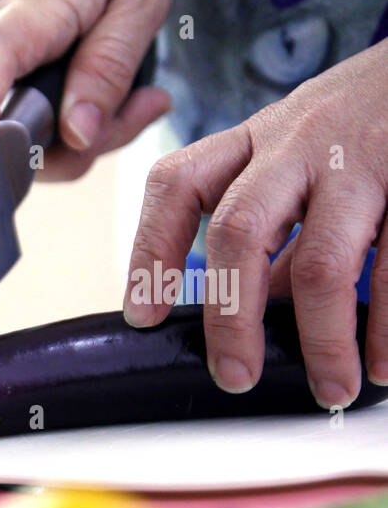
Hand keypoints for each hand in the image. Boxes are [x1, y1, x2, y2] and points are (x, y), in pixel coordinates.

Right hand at [0, 0, 172, 180]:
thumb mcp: (137, 0)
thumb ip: (109, 65)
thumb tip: (77, 134)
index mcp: (24, 8)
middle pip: (18, 131)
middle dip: (84, 141)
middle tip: (145, 105)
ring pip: (31, 148)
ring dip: (90, 138)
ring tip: (135, 99)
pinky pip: (34, 139)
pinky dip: (78, 132)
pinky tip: (107, 102)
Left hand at [125, 40, 387, 407]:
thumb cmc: (363, 121)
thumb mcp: (301, 157)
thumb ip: (273, 232)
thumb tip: (254, 318)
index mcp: (255, 140)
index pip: (178, 186)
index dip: (152, 251)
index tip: (143, 316)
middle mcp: (298, 143)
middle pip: (240, 231)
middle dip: (232, 316)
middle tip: (235, 375)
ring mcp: (360, 159)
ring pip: (324, 260)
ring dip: (322, 336)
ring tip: (330, 386)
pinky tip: (382, 359)